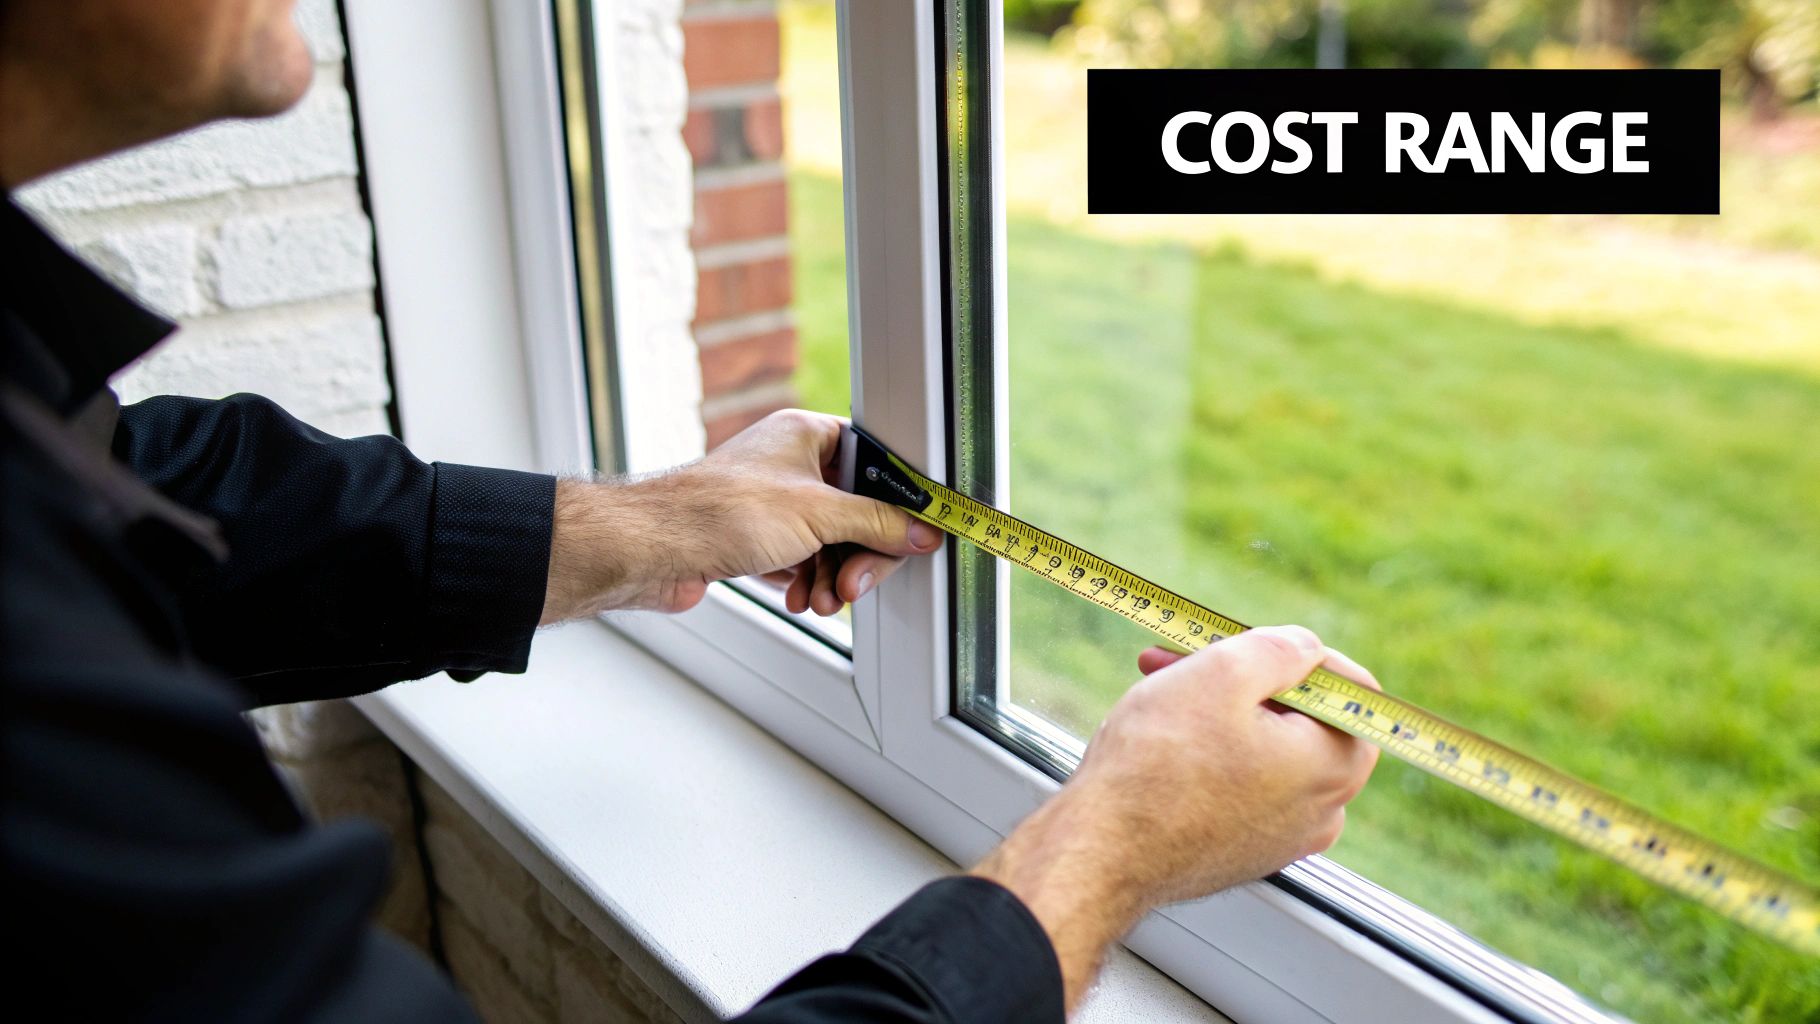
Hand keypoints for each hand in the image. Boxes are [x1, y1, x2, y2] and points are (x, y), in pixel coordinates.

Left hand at [541, 410, 942, 621]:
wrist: (653, 550)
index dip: (897, 501)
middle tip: (856, 584)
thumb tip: (920, 532)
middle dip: (859, 555)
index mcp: (807, 435)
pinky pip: (802, 559)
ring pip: (830, 541)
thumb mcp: (818, 516)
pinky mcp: (757, 537)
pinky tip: (800, 598)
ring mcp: (773, 502)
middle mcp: (791, 464)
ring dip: (834, 575)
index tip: (916, 534)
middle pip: (856, 510)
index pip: (875, 463)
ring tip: (824, 600)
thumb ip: (877, 523)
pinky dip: (807, 581)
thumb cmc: (720, 512)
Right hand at [971, 626, 1380, 1010]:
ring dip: (1223, 710)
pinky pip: (1244, 785)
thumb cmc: (1156, 766)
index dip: (1296, 651)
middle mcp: (1324, 809)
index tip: (1247, 640)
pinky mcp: (1245, 851)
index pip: (1350, 687)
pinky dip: (1213, 753)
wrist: (1100, 851)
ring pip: (1267, 748)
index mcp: (1334, 766)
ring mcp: (1284, 837)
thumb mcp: (1222, 674)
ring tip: (1165, 690)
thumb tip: (1305, 647)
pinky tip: (1165, 738)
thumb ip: (1280, 648)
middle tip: (1192, 656)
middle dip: (1248, 678)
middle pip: (1304, 717)